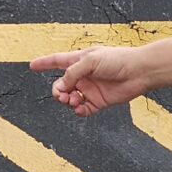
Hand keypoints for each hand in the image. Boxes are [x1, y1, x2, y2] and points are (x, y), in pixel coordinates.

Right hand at [30, 46, 149, 116]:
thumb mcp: (91, 61)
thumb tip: (61, 86)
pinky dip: (79, 111)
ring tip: (73, 101)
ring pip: (69, 99)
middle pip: (60, 85)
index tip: (32, 65)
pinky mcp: (98, 102)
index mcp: (79, 61)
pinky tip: (81, 108)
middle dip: (57, 91)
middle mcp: (83, 75)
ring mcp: (90, 89)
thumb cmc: (118, 60)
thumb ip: (73, 72)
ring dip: (67, 101)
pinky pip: (82, 110)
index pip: (57, 61)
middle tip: (62, 95)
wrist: (139, 72)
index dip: (44, 63)